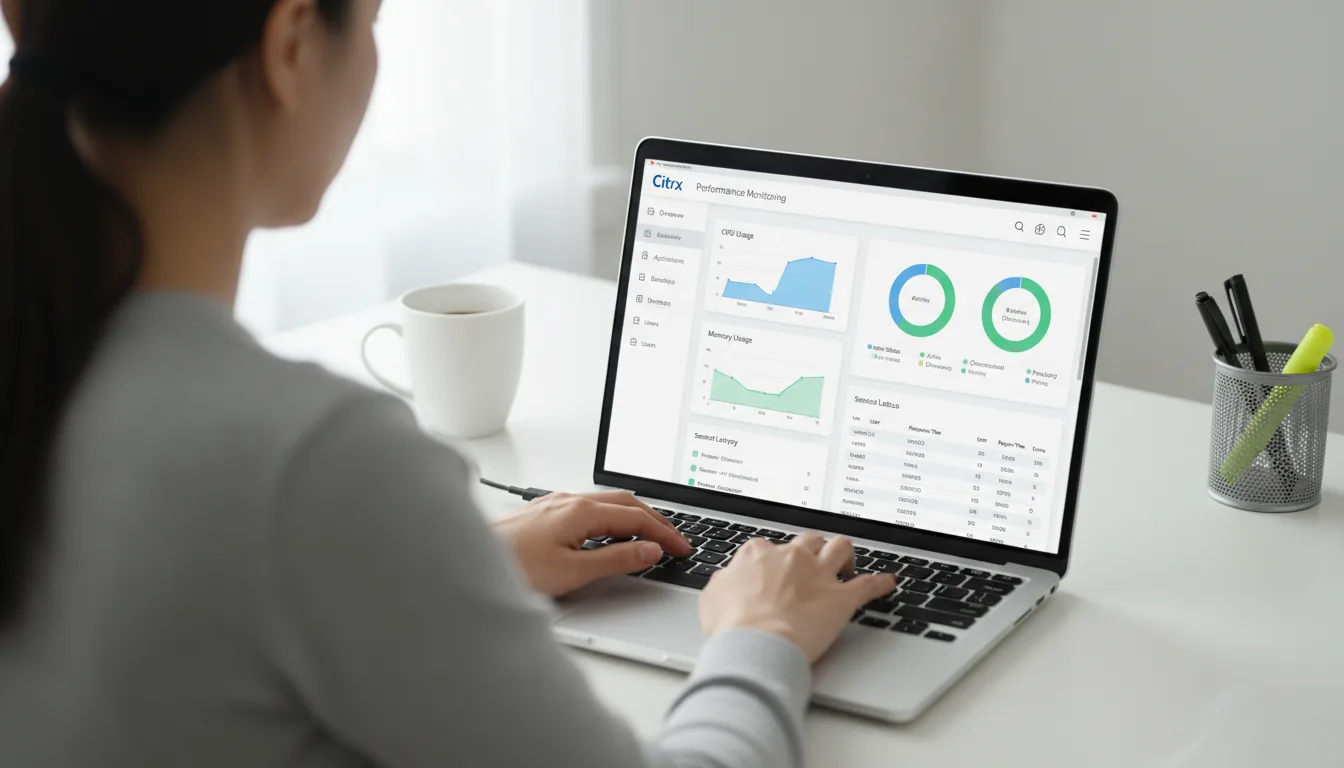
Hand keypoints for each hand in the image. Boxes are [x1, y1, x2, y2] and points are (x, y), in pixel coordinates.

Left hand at [495, 491, 692, 596]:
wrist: (470, 562)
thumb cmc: (512, 567)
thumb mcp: (573, 572)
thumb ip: (615, 561)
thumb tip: (649, 551)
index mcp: (581, 511)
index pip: (637, 518)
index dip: (664, 534)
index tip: (682, 548)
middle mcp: (569, 500)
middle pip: (626, 503)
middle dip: (655, 520)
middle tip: (675, 540)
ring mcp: (555, 503)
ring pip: (608, 503)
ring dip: (634, 516)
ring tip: (651, 535)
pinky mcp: (545, 513)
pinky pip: (590, 508)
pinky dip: (613, 518)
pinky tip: (610, 532)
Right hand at [700, 534, 896, 663]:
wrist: (756, 644)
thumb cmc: (732, 626)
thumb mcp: (712, 598)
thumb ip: (724, 583)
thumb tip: (727, 581)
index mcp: (758, 555)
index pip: (769, 547)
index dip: (774, 560)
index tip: (775, 570)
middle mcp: (791, 557)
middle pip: (808, 541)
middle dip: (811, 550)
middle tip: (812, 565)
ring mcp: (818, 574)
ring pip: (839, 548)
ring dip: (843, 555)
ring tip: (845, 566)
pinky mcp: (841, 598)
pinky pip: (869, 585)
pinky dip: (881, 583)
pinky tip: (888, 583)